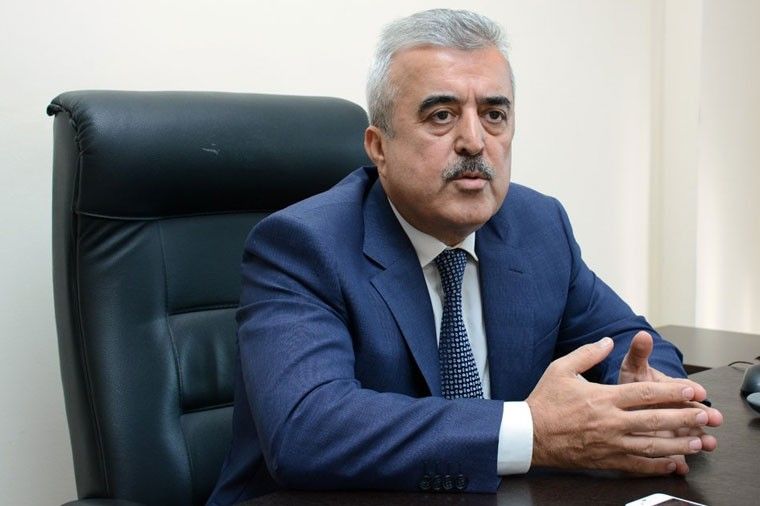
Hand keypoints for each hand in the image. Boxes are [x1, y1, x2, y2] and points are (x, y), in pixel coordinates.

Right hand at [527, 337, 713, 474]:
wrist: (528, 435)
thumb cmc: (544, 401)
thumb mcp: (561, 369)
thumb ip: (588, 353)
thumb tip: (608, 341)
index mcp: (602, 398)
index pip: (645, 393)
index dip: (673, 392)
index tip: (693, 390)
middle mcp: (610, 422)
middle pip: (655, 420)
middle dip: (684, 418)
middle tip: (705, 416)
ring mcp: (609, 444)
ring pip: (651, 445)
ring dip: (678, 444)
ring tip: (698, 441)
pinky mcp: (605, 460)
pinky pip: (637, 465)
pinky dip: (658, 466)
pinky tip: (673, 464)